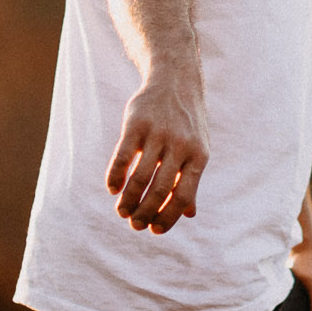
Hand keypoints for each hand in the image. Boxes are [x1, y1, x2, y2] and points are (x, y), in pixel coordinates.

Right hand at [105, 73, 207, 233]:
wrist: (176, 80)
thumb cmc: (188, 122)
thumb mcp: (197, 148)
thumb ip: (192, 180)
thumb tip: (189, 214)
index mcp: (199, 156)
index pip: (183, 196)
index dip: (168, 218)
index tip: (154, 231)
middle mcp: (180, 145)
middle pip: (160, 190)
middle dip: (145, 213)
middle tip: (134, 224)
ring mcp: (158, 133)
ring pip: (140, 177)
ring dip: (128, 200)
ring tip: (121, 211)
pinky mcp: (136, 123)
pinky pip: (123, 156)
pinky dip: (115, 177)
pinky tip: (112, 189)